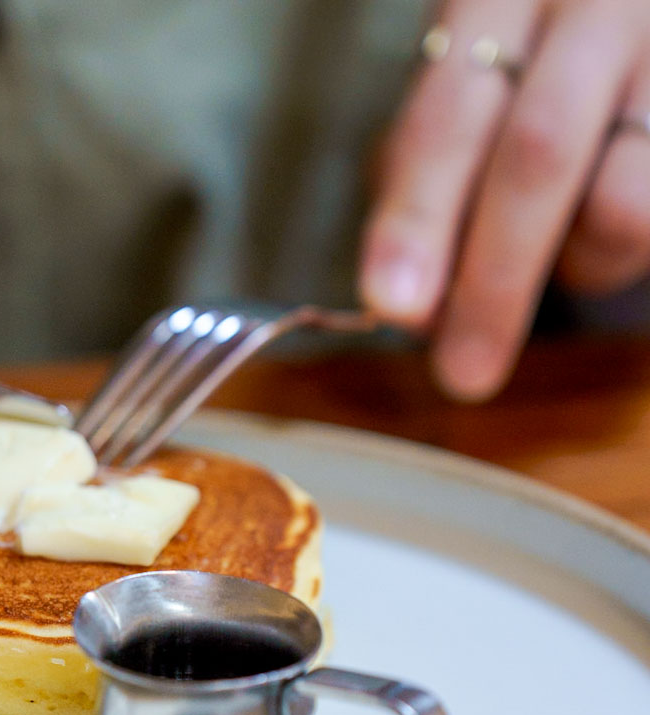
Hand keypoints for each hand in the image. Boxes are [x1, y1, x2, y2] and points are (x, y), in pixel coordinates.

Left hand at [360, 0, 649, 401]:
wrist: (625, 9)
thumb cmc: (523, 61)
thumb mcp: (462, 85)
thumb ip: (426, 173)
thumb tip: (409, 303)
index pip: (446, 119)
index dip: (415, 218)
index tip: (392, 307)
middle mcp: (597, 13)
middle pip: (537, 157)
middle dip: (492, 281)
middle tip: (462, 373)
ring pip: (622, 205)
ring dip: (574, 264)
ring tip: (564, 243)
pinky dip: (616, 256)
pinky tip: (594, 225)